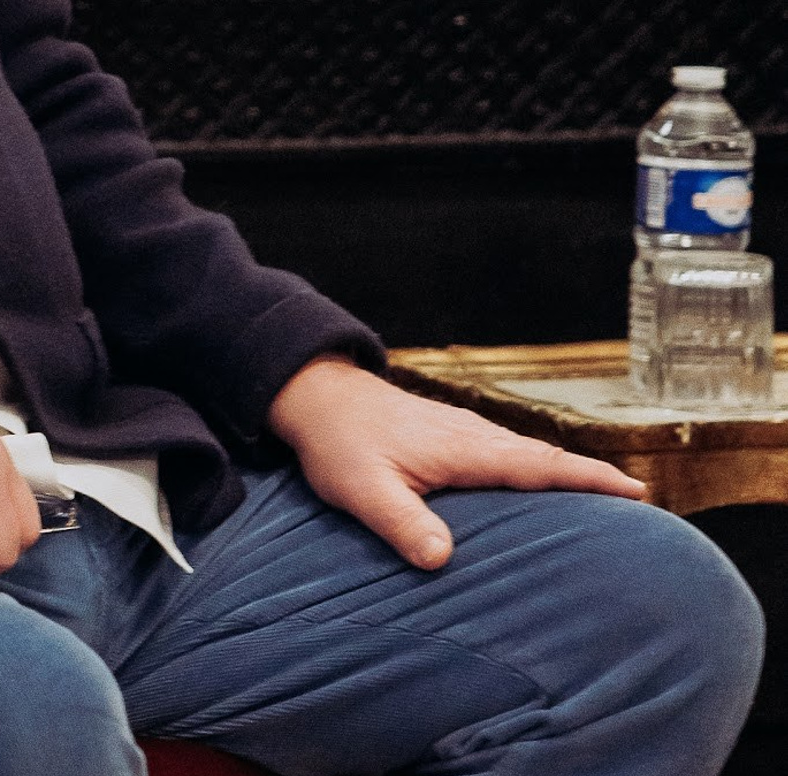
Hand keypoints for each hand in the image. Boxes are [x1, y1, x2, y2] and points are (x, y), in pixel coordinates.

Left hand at [267, 356, 647, 570]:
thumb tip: (442, 559)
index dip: (588, 479)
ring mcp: (461, 432)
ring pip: (525, 453)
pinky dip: (533, 467)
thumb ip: (402, 522)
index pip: (540, 465)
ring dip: (565, 473)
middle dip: (592, 478)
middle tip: (642, 504)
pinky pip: (504, 453)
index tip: (637, 492)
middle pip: (544, 458)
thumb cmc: (339, 442)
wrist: (315, 395)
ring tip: (605, 502)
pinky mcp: (448, 436)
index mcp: (464, 448)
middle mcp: (472, 435)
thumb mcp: (364, 489)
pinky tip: (536, 487)